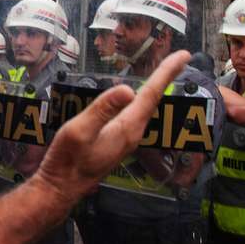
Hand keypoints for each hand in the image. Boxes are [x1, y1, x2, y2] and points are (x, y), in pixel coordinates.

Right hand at [31, 50, 190, 207]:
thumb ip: (102, 110)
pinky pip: (135, 114)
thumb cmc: (67, 161)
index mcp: (127, 128)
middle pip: (154, 99)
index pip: (151, 94)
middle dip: (167, 77)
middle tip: (179, 58)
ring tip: (164, 72)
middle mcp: (132, 133)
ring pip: (146, 107)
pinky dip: (143, 99)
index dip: (167, 72)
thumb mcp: (80, 131)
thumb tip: (127, 90)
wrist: (61, 187)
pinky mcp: (117, 141)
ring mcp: (126, 139)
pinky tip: (138, 96)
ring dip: (156, 88)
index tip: (183, 56)